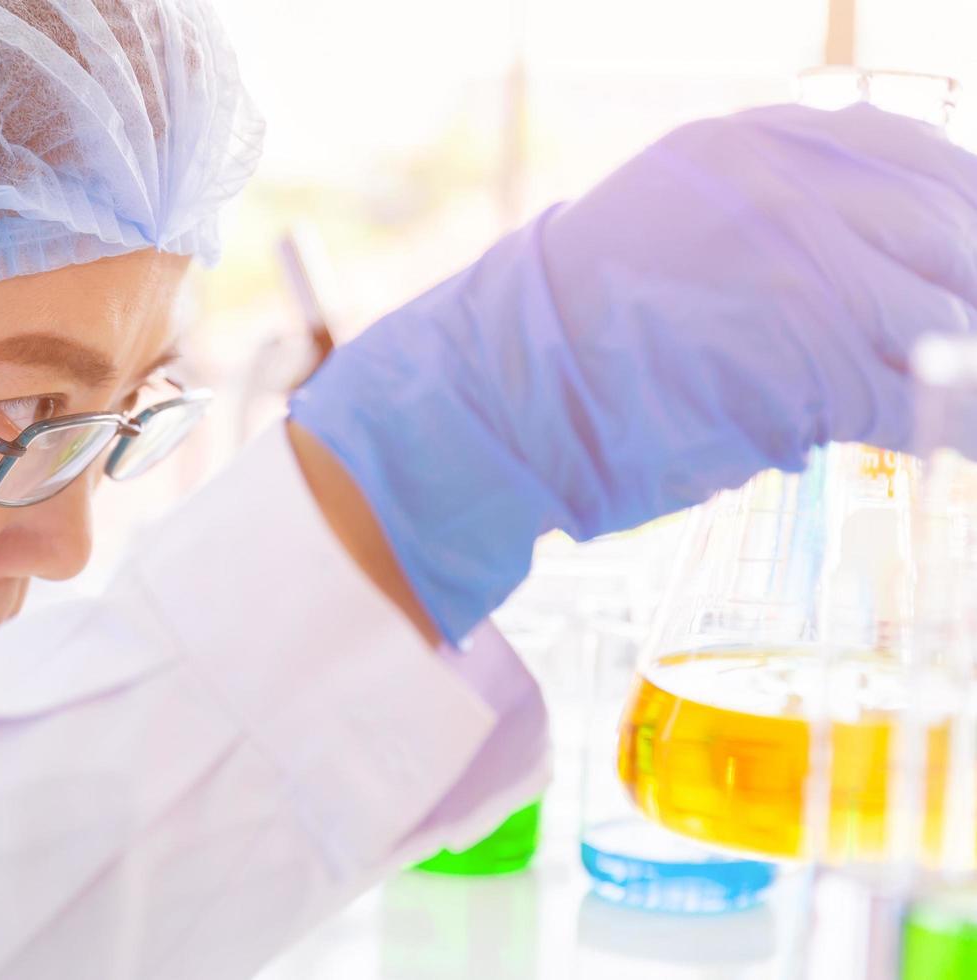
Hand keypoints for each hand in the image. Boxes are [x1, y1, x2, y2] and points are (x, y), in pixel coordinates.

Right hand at [289, 103, 976, 644]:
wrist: (499, 393)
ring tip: (956, 398)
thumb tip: (870, 265)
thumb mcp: (671, 225)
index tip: (965, 254)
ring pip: (944, 319)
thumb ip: (767, 220)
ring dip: (962, 366)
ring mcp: (796, 274)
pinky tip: (944, 439)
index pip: (912, 151)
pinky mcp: (802, 366)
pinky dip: (943, 423)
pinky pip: (914, 396)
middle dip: (968, 293)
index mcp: (751, 146)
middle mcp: (784, 191)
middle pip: (947, 232)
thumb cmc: (577, 330)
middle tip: (965, 338)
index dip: (961, 203)